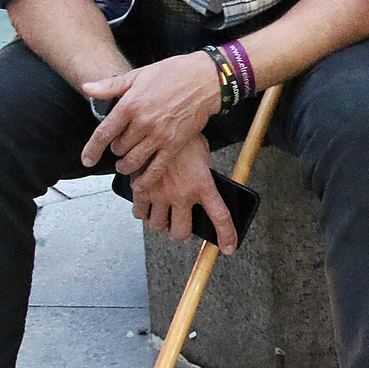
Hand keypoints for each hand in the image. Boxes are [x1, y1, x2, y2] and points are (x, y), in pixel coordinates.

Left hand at [81, 51, 220, 170]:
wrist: (205, 80)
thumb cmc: (172, 73)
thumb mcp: (138, 75)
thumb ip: (110, 86)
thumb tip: (86, 88)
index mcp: (130, 104)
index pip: (104, 132)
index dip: (92, 149)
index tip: (86, 160)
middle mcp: (143, 122)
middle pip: (119, 148)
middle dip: (115, 150)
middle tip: (119, 148)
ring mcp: (159, 135)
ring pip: (134, 160)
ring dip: (126, 166)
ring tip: (124, 165)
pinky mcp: (175, 145)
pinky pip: (156, 168)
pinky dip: (146, 179)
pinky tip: (139, 183)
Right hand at [126, 134, 236, 254]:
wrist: (160, 120)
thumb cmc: (184, 136)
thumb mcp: (203, 155)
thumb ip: (203, 175)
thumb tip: (204, 188)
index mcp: (202, 185)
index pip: (220, 217)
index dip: (226, 236)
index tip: (229, 248)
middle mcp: (182, 194)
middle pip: (181, 232)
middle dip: (180, 232)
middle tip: (179, 224)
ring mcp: (160, 194)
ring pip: (158, 225)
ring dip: (160, 222)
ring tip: (162, 212)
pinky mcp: (142, 189)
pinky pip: (140, 213)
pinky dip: (143, 212)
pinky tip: (146, 204)